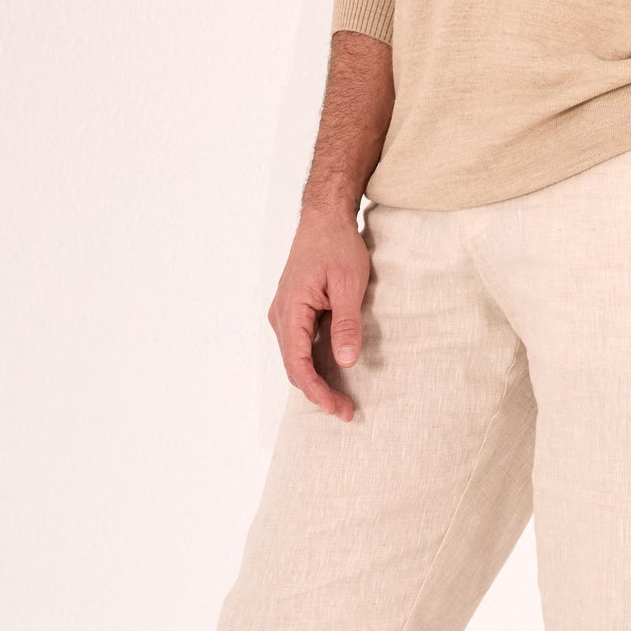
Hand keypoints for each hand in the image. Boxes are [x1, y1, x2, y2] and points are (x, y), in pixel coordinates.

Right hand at [268, 202, 370, 421]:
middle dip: (318, 393)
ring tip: (341, 399)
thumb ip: (346, 324)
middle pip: (295, 367)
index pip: (298, 363)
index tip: (336, 408)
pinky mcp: (295, 312)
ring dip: (317, 381)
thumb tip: (346, 361)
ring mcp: (286, 314)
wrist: (325, 218)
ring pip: (296, 359)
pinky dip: (315, 365)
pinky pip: (300, 346)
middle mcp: (281, 316)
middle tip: (346, 411)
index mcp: (291, 310)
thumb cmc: (336, 245)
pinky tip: (333, 375)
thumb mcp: (349, 285)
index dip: (316, 391)